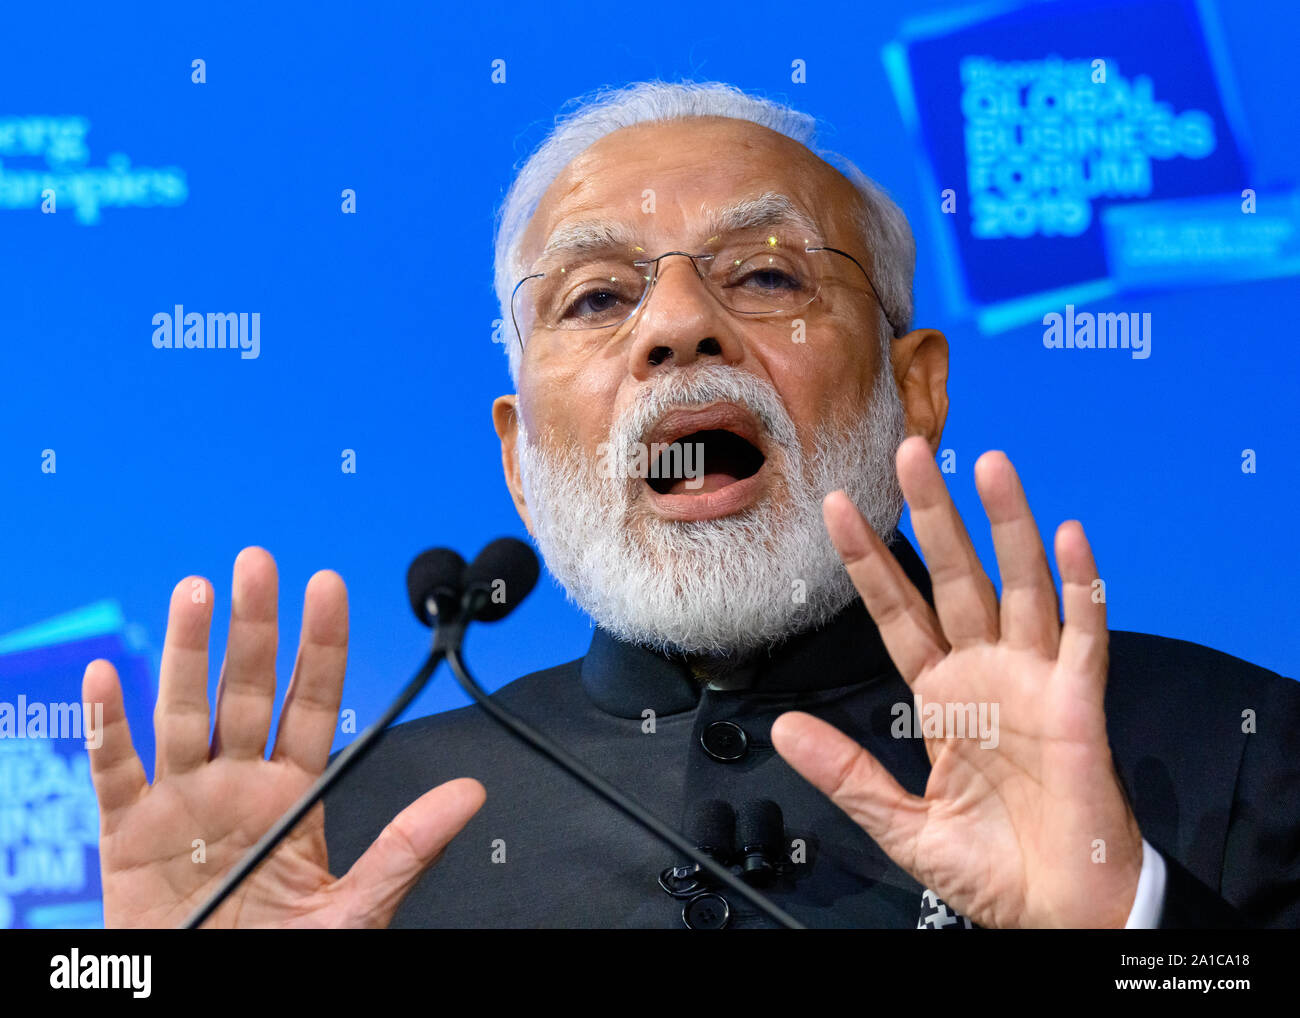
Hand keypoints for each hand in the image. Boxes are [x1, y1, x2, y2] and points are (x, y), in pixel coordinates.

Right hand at [84, 547, 483, 927]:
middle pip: (246, 690)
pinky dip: (105, 726)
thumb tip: (472, 792)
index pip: (312, 702)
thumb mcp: (355, 906)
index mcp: (294, 795)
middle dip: (253, 627)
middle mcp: (239, 784)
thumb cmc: (286, 960)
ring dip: (186, 653)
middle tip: (257, 561)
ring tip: (195, 591)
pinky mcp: (128, 836)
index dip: (320, 644)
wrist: (211, 1003)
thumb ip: (407, 847)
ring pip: (182, 714)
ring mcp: (182, 803)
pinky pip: (113, 773)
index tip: (328, 584)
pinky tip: (107, 675)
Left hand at [771, 436, 1142, 927]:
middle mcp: (986, 675)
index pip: (897, 612)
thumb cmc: (990, 867)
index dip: (869, 561)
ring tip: (988, 465)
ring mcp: (1034, 682)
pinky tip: (1066, 536)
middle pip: (955, 578)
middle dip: (933, 516)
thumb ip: (846, 771)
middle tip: (911, 453)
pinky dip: (1080, 586)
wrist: (1054, 912)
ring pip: (1020, 586)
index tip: (836, 509)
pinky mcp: (1080, 703)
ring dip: (1007, 526)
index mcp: (941, 697)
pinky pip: (1084, 635)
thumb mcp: (901, 823)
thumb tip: (782, 728)